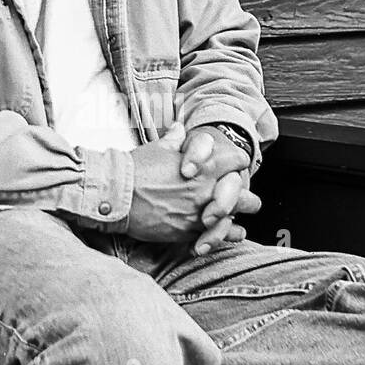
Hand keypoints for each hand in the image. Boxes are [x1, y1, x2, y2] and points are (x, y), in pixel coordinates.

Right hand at [123, 128, 256, 245]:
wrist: (117, 195)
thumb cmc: (135, 169)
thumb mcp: (157, 149)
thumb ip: (175, 140)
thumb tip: (179, 128)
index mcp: (204, 166)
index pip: (238, 160)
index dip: (236, 161)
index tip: (230, 164)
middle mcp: (208, 190)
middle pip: (246, 195)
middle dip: (242, 194)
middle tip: (235, 194)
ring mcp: (201, 212)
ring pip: (237, 217)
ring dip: (236, 215)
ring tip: (232, 215)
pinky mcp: (190, 231)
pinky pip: (222, 236)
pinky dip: (227, 234)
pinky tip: (225, 231)